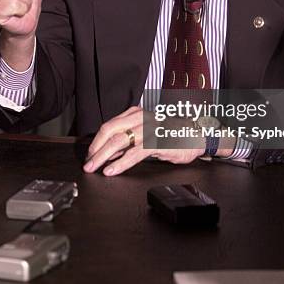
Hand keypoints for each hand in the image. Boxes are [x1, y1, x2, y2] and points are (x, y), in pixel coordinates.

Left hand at [83, 106, 205, 175]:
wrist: (196, 137)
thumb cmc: (171, 136)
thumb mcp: (145, 135)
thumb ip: (128, 141)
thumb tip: (107, 153)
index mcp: (136, 113)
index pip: (109, 125)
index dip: (96, 141)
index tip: (90, 155)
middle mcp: (141, 118)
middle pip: (110, 130)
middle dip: (95, 148)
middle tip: (88, 163)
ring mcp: (149, 128)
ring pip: (119, 141)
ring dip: (103, 156)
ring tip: (95, 168)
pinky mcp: (158, 141)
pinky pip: (134, 153)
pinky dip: (120, 163)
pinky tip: (112, 170)